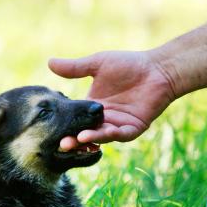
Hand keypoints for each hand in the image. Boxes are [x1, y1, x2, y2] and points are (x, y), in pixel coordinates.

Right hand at [48, 51, 177, 150]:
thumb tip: (49, 62)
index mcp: (91, 106)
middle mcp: (102, 119)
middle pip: (85, 132)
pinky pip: (120, 134)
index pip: (74, 119)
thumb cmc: (129, 64)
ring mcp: (118, 125)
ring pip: (101, 136)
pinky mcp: (133, 128)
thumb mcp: (97, 64)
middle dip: (74, 139)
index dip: (64, 126)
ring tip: (79, 139)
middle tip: (63, 144)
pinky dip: (111, 135)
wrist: (157, 68)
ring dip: (91, 139)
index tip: (51, 131)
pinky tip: (102, 133)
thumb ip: (74, 68)